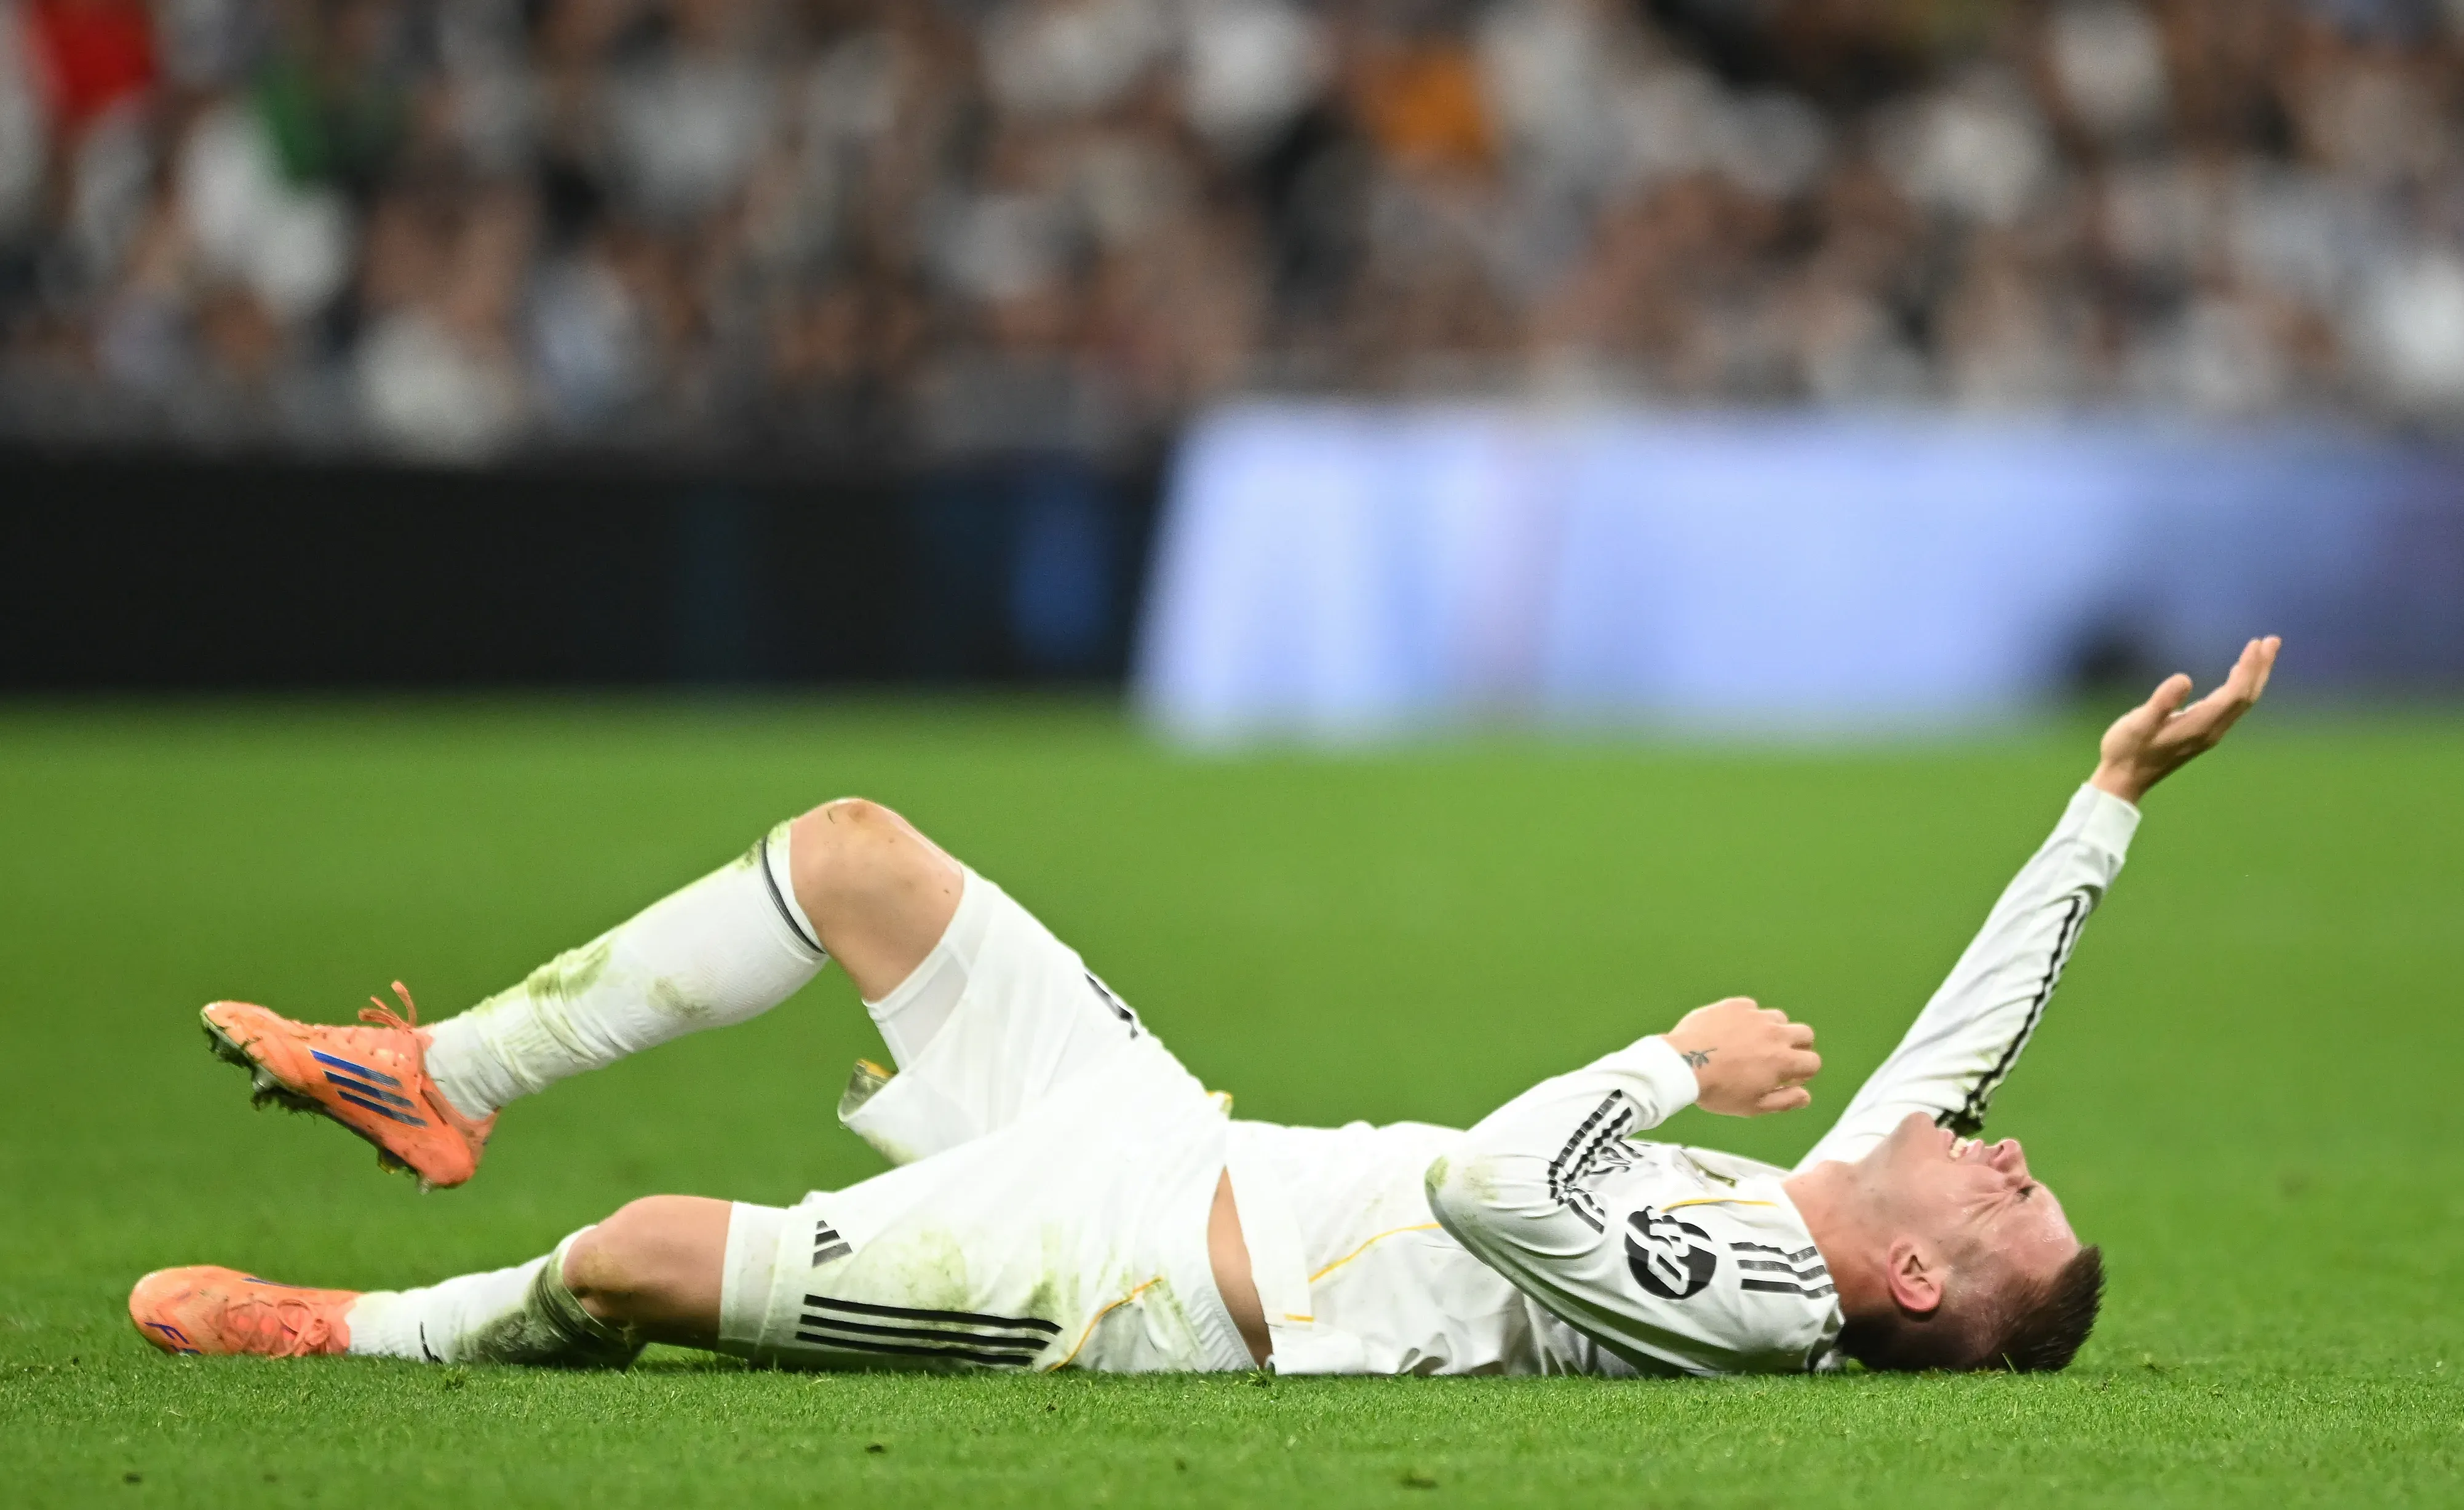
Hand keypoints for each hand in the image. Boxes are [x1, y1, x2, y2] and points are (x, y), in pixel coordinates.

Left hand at [1662, 997, 1820, 1116]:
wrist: (1682, 1064)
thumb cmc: (1717, 1090)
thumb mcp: (1753, 1106)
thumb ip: (1785, 1101)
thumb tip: (1806, 1096)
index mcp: (1783, 1061)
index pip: (1813, 1061)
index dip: (1803, 1072)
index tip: (1787, 1077)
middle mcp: (1774, 1034)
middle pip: (1804, 1033)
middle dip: (1798, 1046)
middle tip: (1777, 1057)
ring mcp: (1754, 1016)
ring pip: (1778, 1018)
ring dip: (1773, 1030)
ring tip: (1752, 1043)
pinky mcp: (1734, 1005)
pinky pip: (1751, 1007)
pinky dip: (1747, 1018)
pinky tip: (1731, 1031)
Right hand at [2090, 636, 2279, 805]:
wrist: (2123, 779)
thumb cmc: (2126, 750)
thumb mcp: (2138, 724)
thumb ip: (2161, 703)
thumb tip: (2184, 679)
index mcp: (2201, 726)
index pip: (2236, 693)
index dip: (2248, 668)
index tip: (2256, 643)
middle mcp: (2212, 730)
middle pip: (2246, 697)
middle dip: (2260, 668)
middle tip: (2272, 640)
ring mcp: (2209, 733)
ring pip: (2242, 702)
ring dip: (2254, 676)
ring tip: (2262, 651)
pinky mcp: (2202, 732)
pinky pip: (2232, 706)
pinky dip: (2240, 685)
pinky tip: (2236, 675)